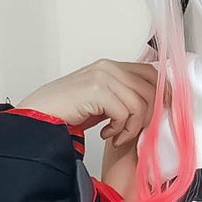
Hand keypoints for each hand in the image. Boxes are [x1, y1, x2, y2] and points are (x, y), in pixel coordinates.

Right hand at [18, 59, 170, 146]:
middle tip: (132, 131)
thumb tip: (154, 106)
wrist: (38, 116)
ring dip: (131, 127)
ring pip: (140, 103)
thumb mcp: (101, 101)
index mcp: (110, 66)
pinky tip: (106, 134)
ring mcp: (102, 77)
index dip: (163, 92)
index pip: (151, 72)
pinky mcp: (96, 90)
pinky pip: (126, 113)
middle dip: (148, 115)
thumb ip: (123, 97)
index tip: (164, 111)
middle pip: (150, 88)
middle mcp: (108, 67)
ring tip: (116, 135)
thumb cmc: (67, 112)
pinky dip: (120, 130)